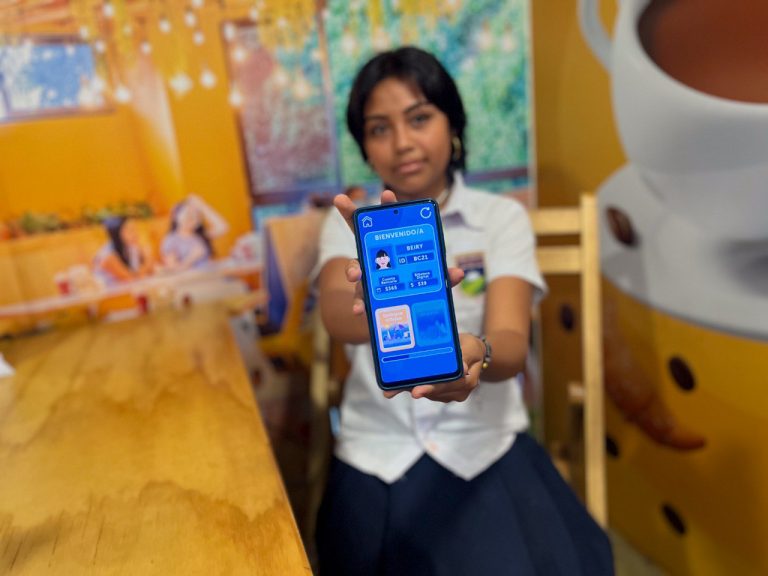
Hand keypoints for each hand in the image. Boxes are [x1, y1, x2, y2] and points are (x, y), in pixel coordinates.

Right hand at [334, 190, 464, 316]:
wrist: (404, 315)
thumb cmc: (417, 290)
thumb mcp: (434, 283)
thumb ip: (443, 276)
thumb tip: (458, 273)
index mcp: (394, 247)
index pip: (390, 222)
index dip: (387, 206)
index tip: (388, 193)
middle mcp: (376, 257)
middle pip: (360, 232)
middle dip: (350, 214)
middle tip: (342, 200)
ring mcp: (368, 276)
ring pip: (355, 267)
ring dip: (353, 269)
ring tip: (355, 275)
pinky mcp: (365, 296)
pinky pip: (359, 298)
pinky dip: (358, 304)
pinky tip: (358, 310)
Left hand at [384, 333, 485, 402]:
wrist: (471, 352)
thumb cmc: (470, 348)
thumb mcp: (471, 347)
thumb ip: (465, 356)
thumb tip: (463, 369)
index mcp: (467, 381)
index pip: (448, 386)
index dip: (432, 388)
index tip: (416, 391)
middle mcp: (457, 391)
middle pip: (433, 392)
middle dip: (413, 390)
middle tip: (393, 392)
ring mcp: (446, 393)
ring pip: (426, 392)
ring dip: (409, 389)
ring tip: (391, 387)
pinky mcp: (437, 391)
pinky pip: (423, 389)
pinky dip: (411, 386)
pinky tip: (397, 383)